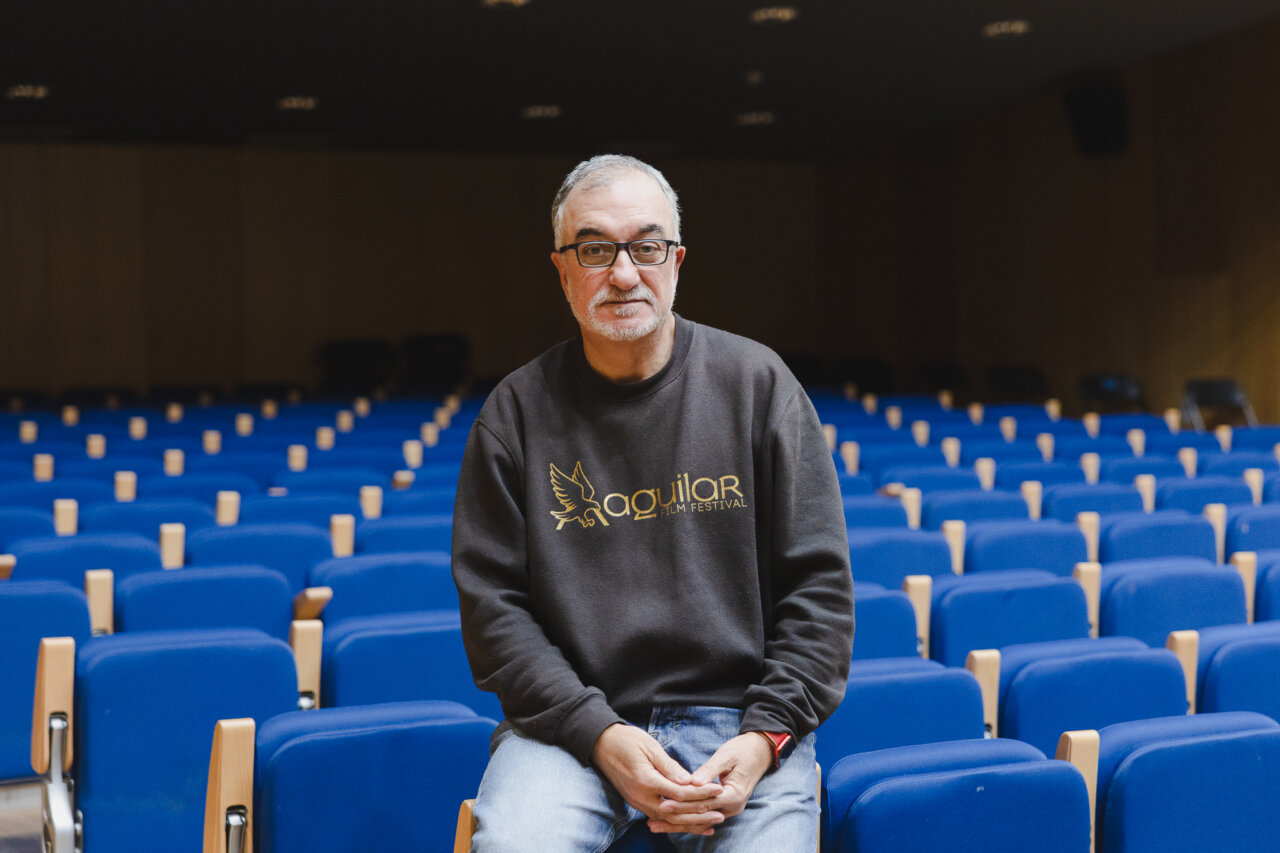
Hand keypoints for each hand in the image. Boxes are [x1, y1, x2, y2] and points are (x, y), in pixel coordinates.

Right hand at [591, 724, 724, 834]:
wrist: (600, 744)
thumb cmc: (626, 740)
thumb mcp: (650, 747)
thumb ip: (669, 766)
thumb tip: (688, 781)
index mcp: (645, 780)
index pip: (679, 792)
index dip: (700, 793)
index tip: (718, 790)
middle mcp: (640, 796)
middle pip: (674, 813)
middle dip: (699, 815)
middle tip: (720, 815)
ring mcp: (636, 801)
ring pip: (667, 819)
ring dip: (689, 823)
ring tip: (710, 826)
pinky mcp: (635, 802)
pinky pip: (659, 817)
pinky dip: (675, 822)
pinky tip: (689, 825)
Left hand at [648, 733, 773, 834]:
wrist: (760, 752)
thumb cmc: (742, 750)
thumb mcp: (726, 756)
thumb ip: (709, 770)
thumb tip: (693, 782)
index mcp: (733, 794)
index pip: (703, 804)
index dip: (682, 804)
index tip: (663, 804)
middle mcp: (732, 807)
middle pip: (700, 817)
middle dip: (675, 819)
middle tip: (652, 821)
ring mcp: (729, 809)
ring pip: (700, 820)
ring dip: (678, 823)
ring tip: (655, 826)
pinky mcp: (724, 806)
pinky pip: (704, 816)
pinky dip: (688, 820)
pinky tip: (671, 823)